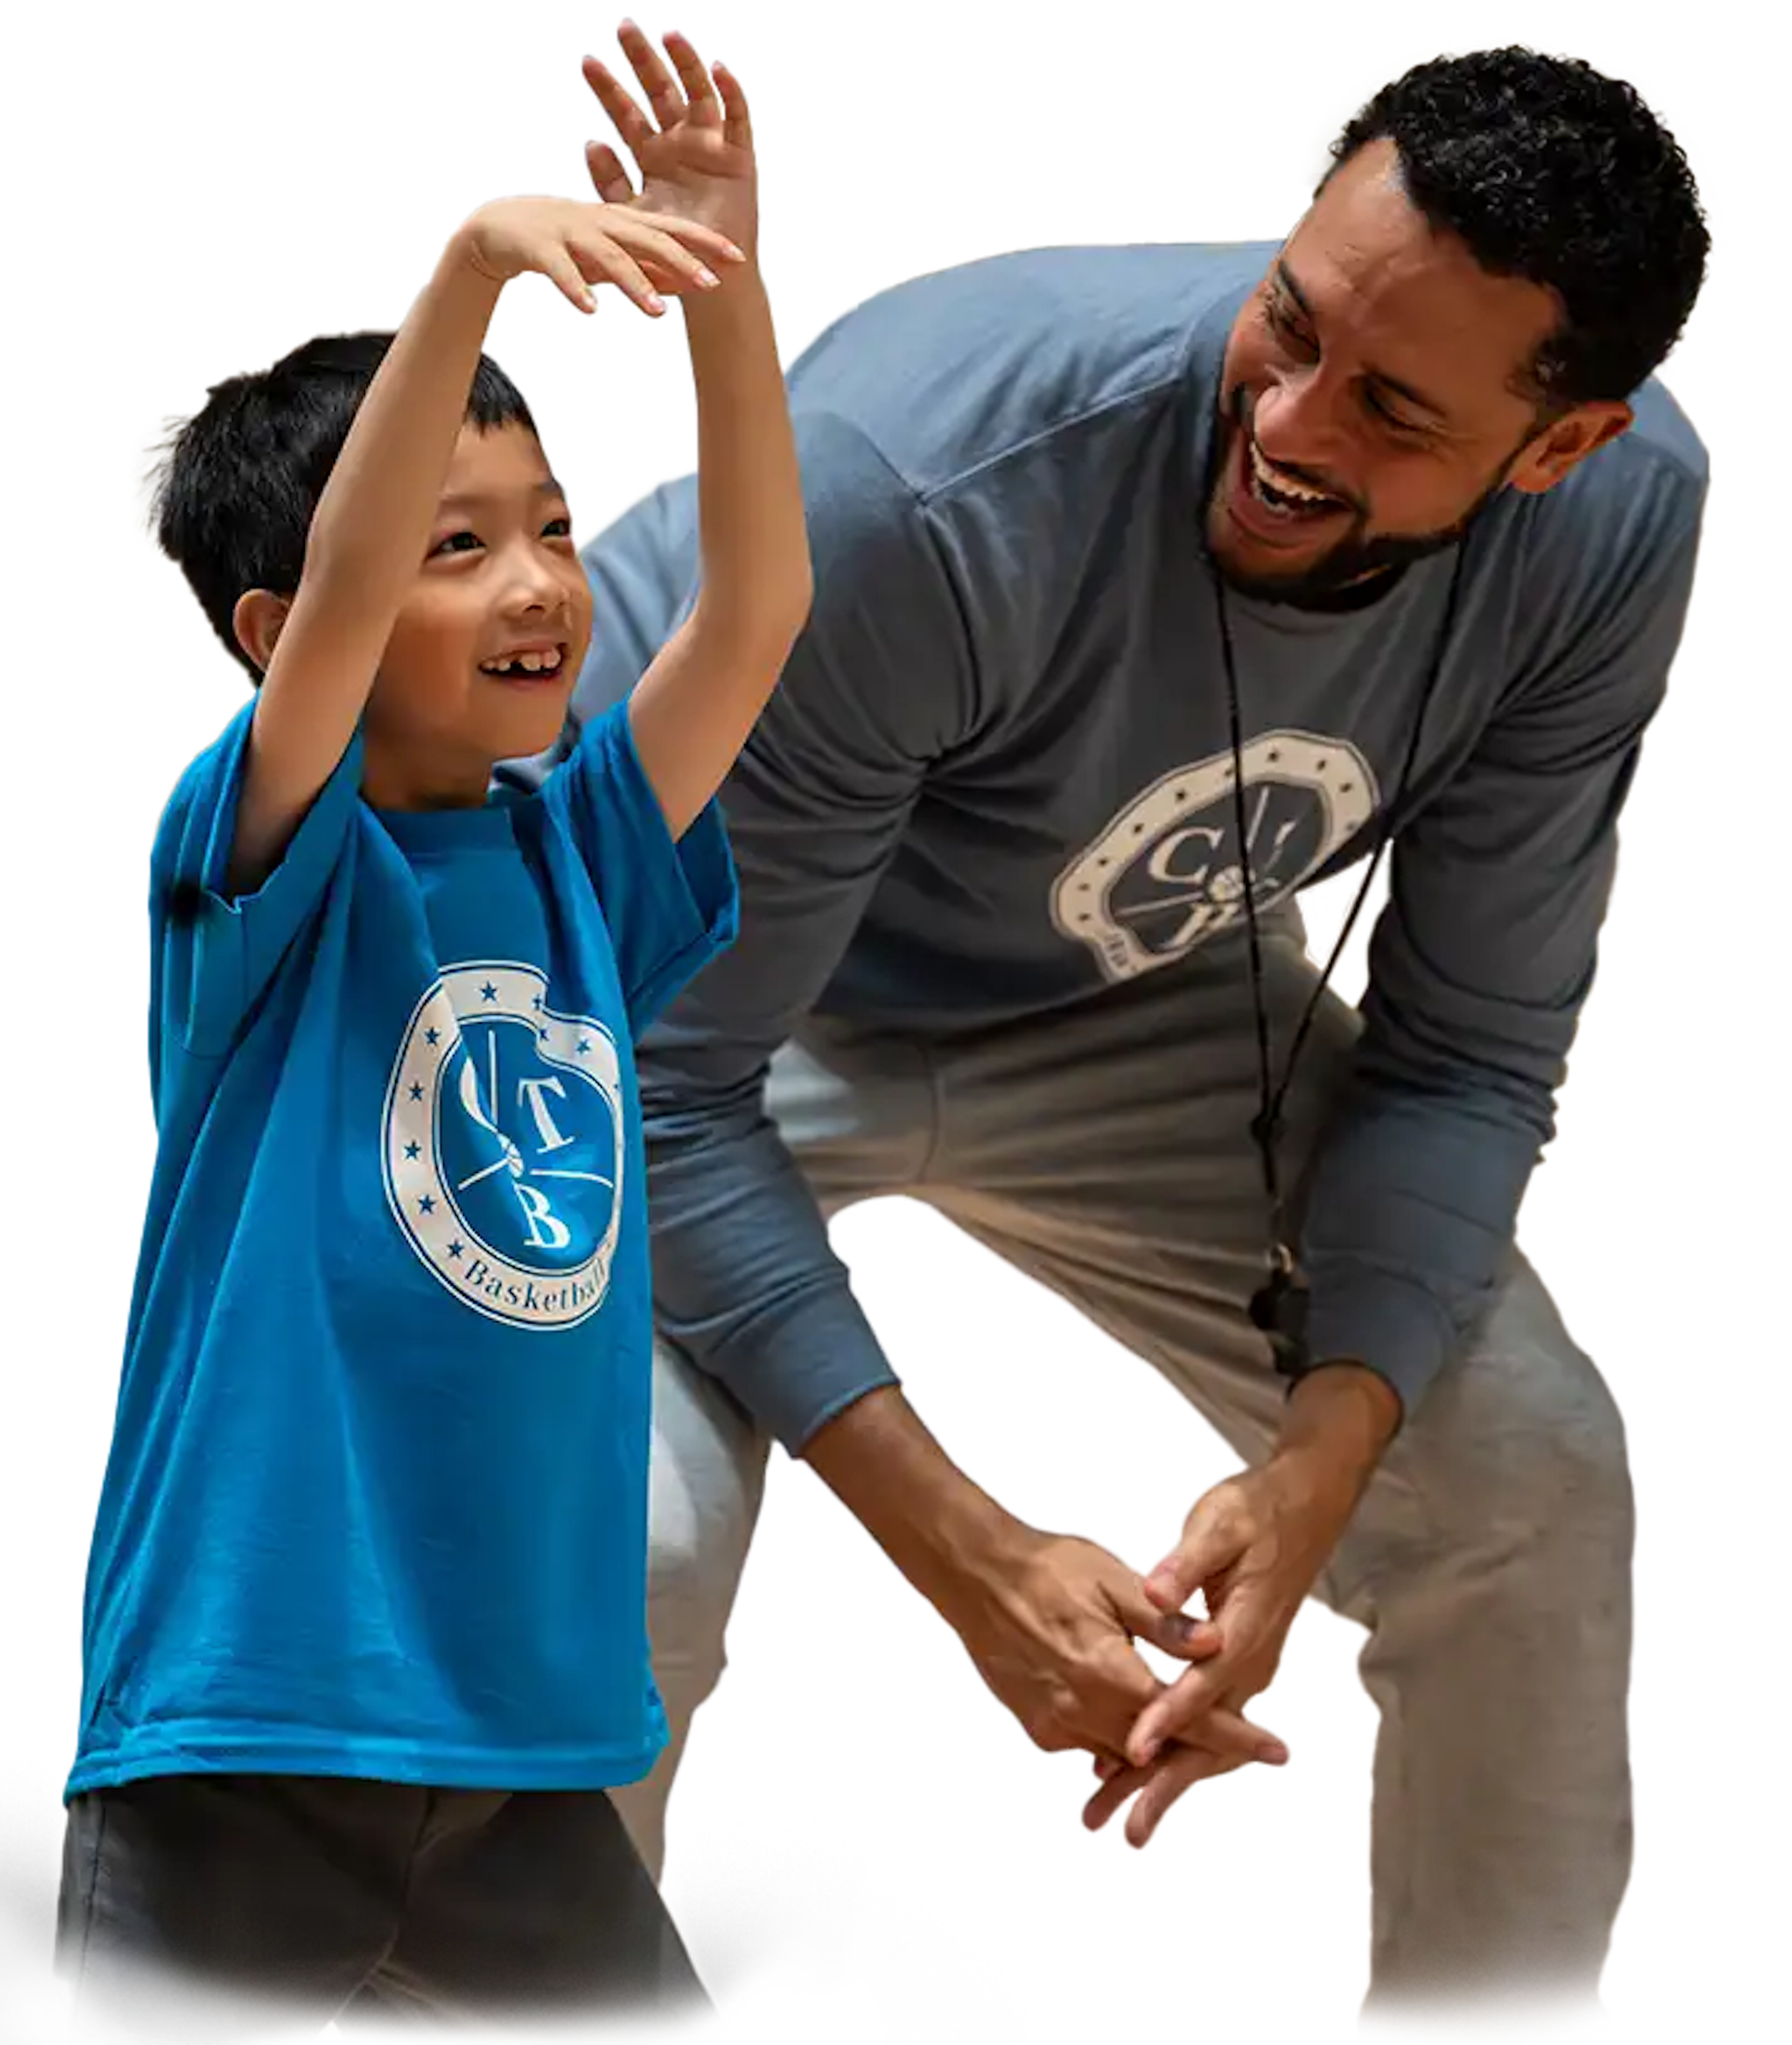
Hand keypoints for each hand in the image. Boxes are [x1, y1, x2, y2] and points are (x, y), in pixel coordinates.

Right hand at [455, 190, 746, 321]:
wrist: (497, 228)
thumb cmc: (562, 242)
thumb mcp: (606, 255)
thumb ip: (641, 269)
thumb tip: (681, 287)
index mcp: (620, 223)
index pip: (670, 230)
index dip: (704, 242)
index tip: (738, 258)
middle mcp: (600, 223)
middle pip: (647, 241)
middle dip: (681, 261)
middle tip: (711, 284)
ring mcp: (570, 234)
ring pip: (608, 258)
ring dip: (635, 284)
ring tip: (659, 313)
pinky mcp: (539, 248)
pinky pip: (559, 270)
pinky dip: (575, 289)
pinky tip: (591, 310)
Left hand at [579, 19, 761, 263]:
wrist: (708, 282)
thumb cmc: (666, 254)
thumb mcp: (630, 218)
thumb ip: (610, 183)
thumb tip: (590, 142)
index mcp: (651, 155)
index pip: (626, 113)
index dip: (608, 88)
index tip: (585, 61)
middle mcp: (679, 143)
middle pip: (660, 91)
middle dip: (643, 59)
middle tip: (624, 27)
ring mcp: (711, 146)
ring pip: (697, 95)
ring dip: (686, 64)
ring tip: (670, 35)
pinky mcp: (741, 158)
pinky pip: (737, 119)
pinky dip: (731, 93)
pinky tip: (718, 69)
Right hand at [937, 1524, 1300, 1781]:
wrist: (976, 1574)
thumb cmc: (1046, 1569)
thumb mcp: (1114, 1581)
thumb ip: (1165, 1622)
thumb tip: (1215, 1645)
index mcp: (1112, 1674)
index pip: (1190, 1718)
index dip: (1238, 1736)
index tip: (1277, 1750)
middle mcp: (1084, 1711)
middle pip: (1161, 1749)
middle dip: (1204, 1752)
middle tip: (1247, 1748)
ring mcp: (1056, 1724)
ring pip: (1123, 1752)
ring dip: (1159, 1750)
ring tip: (1189, 1738)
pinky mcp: (1036, 1724)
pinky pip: (1088, 1743)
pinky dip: (1115, 1738)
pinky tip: (1126, 1718)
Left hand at [1078, 1461, 1351, 1850]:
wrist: (1301, 1511)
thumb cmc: (1256, 1515)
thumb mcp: (1218, 1524)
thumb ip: (1186, 1562)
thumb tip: (1159, 1591)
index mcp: (1244, 1631)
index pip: (1202, 1685)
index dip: (1168, 1719)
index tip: (1133, 1751)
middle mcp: (1249, 1664)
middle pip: (1206, 1738)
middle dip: (1163, 1784)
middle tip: (1124, 1826)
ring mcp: (1245, 1672)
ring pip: (1205, 1742)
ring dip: (1164, 1780)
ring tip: (1119, 1817)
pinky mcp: (1236, 1671)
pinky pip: (1205, 1726)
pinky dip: (1175, 1754)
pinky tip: (1137, 1769)